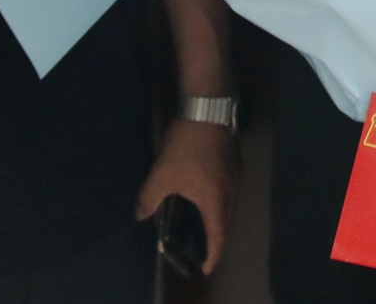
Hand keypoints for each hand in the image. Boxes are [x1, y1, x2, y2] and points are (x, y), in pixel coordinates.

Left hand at [135, 119, 238, 272]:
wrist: (207, 108)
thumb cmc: (185, 146)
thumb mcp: (160, 174)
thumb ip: (148, 199)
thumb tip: (140, 215)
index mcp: (215, 200)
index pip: (217, 235)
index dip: (212, 254)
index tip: (206, 267)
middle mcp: (231, 190)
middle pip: (227, 222)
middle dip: (217, 238)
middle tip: (205, 248)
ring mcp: (235, 174)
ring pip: (230, 204)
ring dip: (219, 218)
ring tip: (206, 224)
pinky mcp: (234, 160)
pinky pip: (229, 189)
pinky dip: (221, 200)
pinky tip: (208, 193)